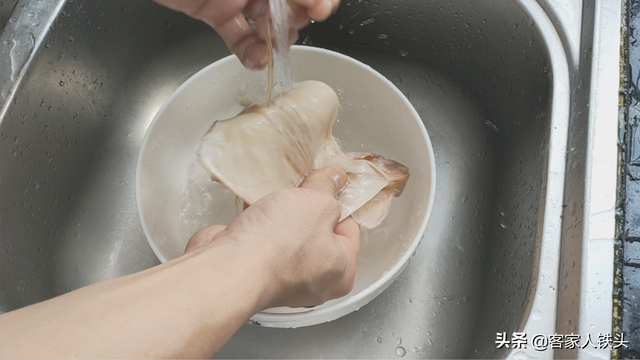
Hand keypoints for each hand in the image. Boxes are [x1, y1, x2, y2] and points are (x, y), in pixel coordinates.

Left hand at [153, 0, 339, 68]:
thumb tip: (321, 2)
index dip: (316, 1)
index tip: (320, 11)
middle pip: (290, 6)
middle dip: (292, 21)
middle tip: (284, 28)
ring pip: (267, 24)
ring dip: (272, 41)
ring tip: (268, 46)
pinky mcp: (215, 12)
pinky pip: (239, 36)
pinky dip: (249, 51)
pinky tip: (255, 59)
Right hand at [185, 166, 360, 307]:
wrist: (227, 268)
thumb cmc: (279, 245)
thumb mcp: (318, 202)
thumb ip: (329, 188)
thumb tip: (335, 178)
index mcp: (341, 270)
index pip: (350, 227)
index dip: (339, 199)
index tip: (329, 180)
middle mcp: (315, 280)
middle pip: (319, 231)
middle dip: (307, 206)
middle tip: (301, 187)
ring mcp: (282, 277)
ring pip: (288, 234)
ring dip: (281, 213)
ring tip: (277, 197)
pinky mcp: (254, 269)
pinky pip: (263, 239)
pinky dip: (259, 223)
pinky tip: (255, 207)